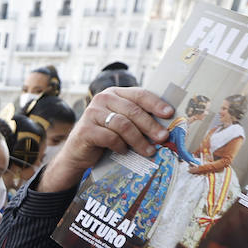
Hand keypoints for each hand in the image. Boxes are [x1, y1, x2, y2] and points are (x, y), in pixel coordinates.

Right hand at [39, 88, 173, 191]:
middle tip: (163, 137)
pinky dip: (120, 146)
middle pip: (132, 110)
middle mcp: (102, 99)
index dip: (155, 104)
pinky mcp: (85, 129)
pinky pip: (109, 137)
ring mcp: (92, 113)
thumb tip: (165, 125)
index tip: (169, 114)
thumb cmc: (104, 138)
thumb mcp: (121, 124)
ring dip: (138, 140)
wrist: (77, 153)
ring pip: (123, 124)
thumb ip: (136, 119)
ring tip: (149, 151)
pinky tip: (124, 152)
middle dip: (150, 125)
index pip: (139, 94)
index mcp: (114, 93)